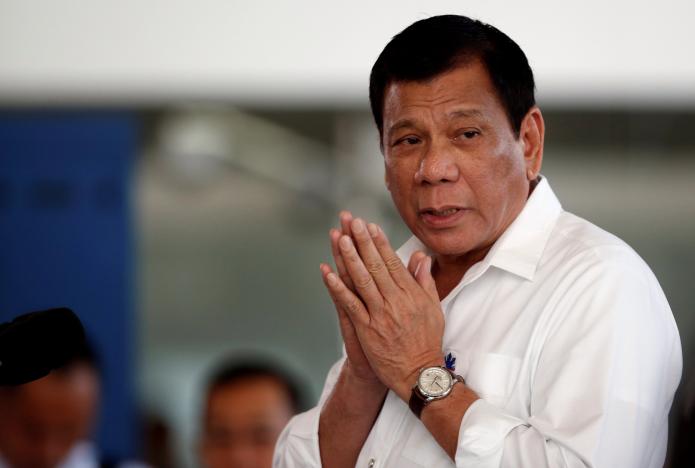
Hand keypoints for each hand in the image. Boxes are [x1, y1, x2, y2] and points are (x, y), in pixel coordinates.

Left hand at [322, 217, 444, 400]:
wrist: (419, 373)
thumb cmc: (427, 341)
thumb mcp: (433, 308)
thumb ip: (424, 281)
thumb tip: (421, 258)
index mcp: (411, 294)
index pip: (392, 262)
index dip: (380, 242)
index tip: (370, 226)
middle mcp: (395, 300)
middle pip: (375, 265)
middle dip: (362, 241)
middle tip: (353, 221)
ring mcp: (380, 314)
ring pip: (362, 280)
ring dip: (349, 257)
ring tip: (340, 238)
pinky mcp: (367, 329)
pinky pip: (350, 304)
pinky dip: (338, 288)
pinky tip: (328, 273)